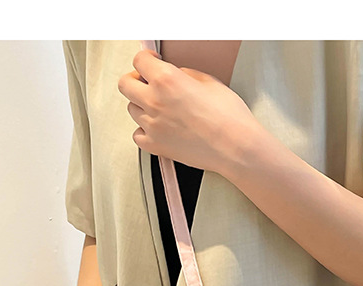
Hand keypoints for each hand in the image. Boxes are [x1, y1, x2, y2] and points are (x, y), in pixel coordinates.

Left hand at [118, 48, 260, 176]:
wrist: (237, 148)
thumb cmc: (230, 117)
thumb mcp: (210, 82)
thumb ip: (185, 75)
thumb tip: (176, 75)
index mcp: (166, 80)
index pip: (139, 61)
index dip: (146, 60)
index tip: (153, 64)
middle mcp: (154, 101)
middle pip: (125, 85)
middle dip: (136, 81)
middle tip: (149, 85)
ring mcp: (153, 126)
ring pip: (131, 110)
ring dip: (142, 107)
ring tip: (161, 111)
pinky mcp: (157, 146)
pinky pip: (138, 136)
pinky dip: (144, 131)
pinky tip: (159, 130)